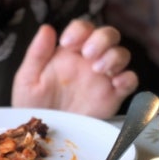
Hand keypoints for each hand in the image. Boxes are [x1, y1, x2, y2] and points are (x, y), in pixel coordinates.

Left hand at [12, 20, 138, 118]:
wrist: (46, 132)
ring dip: (114, 57)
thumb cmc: (34, 105)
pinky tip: (115, 84)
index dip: (80, 30)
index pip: (83, 28)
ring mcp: (104, 77)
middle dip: (102, 39)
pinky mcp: (115, 95)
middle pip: (109, 35)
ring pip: (122, 54)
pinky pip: (130, 80)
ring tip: (98, 70)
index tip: (67, 43)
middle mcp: (90, 60)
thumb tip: (47, 28)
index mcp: (69, 52)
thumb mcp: (27, 78)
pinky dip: (128, 79)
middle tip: (88, 54)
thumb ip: (37, 53)